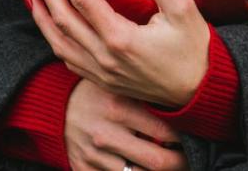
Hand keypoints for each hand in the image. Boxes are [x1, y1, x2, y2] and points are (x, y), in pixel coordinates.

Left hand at [27, 0, 210, 107]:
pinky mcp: (102, 81)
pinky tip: (49, 24)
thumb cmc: (194, 49)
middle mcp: (104, 58)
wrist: (199, 93)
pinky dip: (52, 38)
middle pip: (62, 18)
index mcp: (121, 38)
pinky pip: (67, 58)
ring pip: (58, 42)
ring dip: (41, 14)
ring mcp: (100, 73)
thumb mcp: (181, 7)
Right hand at [64, 77, 186, 170]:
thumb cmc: (98, 92)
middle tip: (187, 159)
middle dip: (179, 162)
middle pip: (156, 161)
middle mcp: (105, 133)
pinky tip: (141, 167)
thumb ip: (146, 97)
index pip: (164, 131)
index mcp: (118, 107)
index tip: (190, 137)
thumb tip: (184, 110)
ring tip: (166, 163)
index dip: (183, 138)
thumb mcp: (120, 85)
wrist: (56, 105)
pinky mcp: (83, 168)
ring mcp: (93, 155)